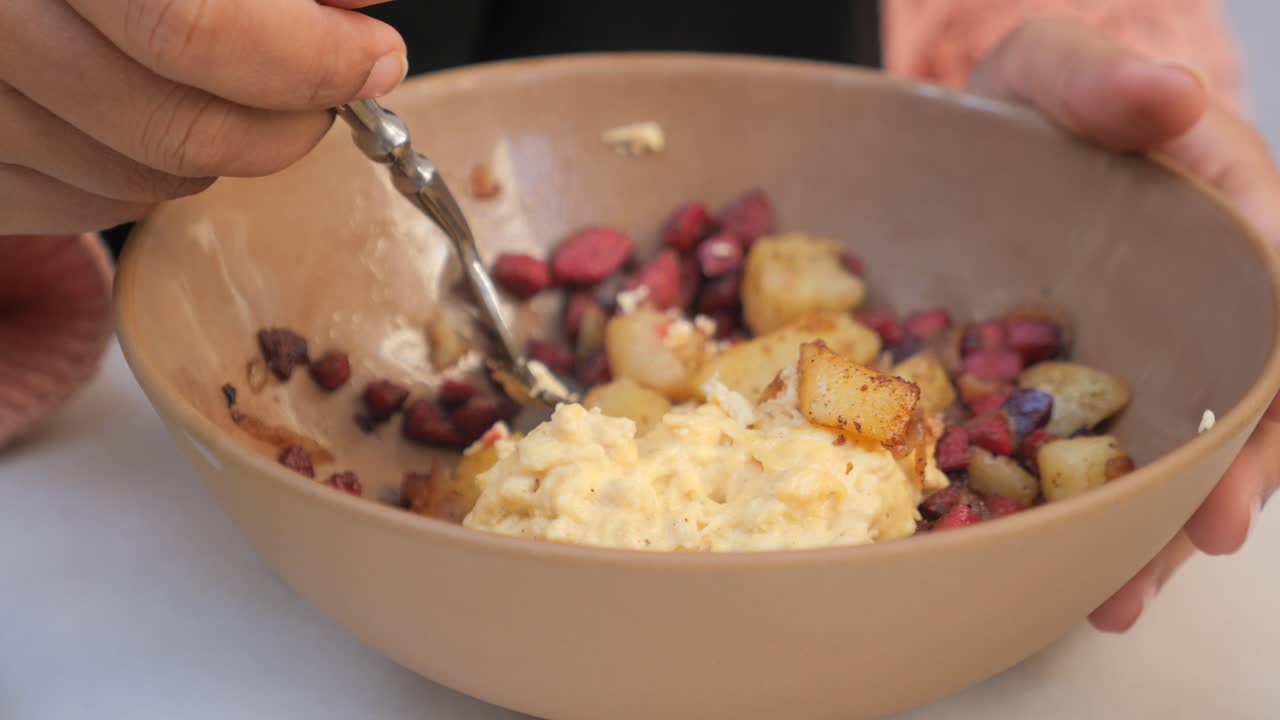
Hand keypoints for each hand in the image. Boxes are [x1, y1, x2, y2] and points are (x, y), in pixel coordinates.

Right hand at [0, 0, 406, 234]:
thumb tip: (363, 0)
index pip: (193, 29)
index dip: (309, 58)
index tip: (374, 57)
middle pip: (178, 129)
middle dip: (287, 119)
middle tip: (331, 84)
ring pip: (143, 181)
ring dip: (222, 146)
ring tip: (231, 79)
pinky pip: (88, 206)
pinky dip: (148, 172)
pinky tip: (153, 108)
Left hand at [970, 18, 1279, 631]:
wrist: (970, 137)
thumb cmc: (1027, 97)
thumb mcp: (1051, 67)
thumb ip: (1103, 83)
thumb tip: (1171, 95)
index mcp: (1222, 211)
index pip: (1272, 299)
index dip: (1269, 386)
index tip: (1251, 448)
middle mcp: (1199, 291)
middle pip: (1240, 394)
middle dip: (1225, 478)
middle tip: (1200, 546)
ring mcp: (1144, 344)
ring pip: (1178, 441)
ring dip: (1158, 522)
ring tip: (1123, 596)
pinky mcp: (1079, 381)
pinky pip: (1103, 449)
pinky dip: (1093, 509)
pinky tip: (1072, 566)